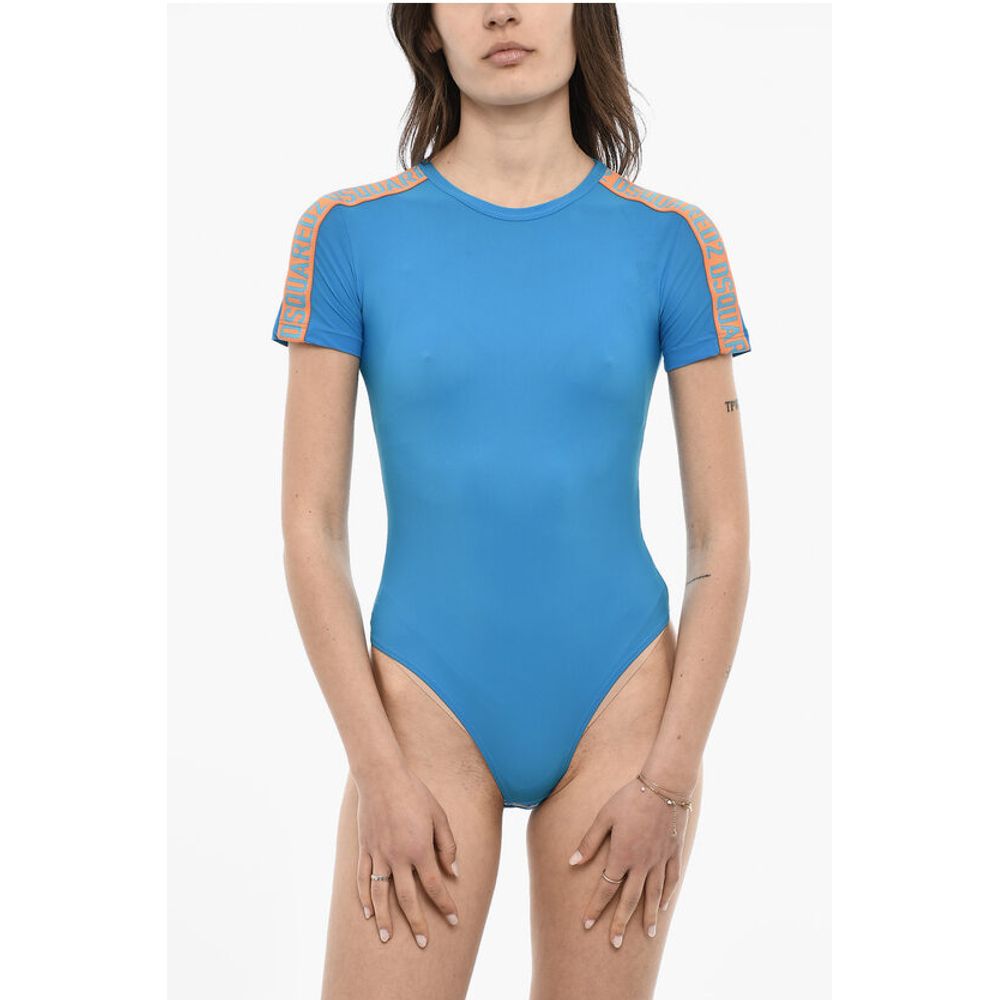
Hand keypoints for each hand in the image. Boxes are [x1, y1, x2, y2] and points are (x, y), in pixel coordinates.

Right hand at [355, 764, 460, 947]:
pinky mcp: (364, 848)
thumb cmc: (415, 793)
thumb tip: (453, 871)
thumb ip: (447, 845)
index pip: (434, 886)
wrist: (382, 777)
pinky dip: (363, 898)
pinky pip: (362, 879)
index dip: (445, 905)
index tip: (454, 920)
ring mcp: (378, 854)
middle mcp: (398, 857)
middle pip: (407, 899)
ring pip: (380, 894)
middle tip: (423, 943)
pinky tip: (368, 913)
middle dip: (417, 923)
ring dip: (385, 918)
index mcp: (419, 849)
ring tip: (387, 937)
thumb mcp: (439, 815)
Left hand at [567, 777, 690, 947]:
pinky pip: (671, 880)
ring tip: (647, 934)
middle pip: (629, 900)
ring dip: (648, 916)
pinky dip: (667, 895)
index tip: (587, 925)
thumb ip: (589, 841)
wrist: (663, 786)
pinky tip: (663, 906)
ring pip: (653, 895)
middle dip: (620, 923)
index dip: (595, 908)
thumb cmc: (629, 798)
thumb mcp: (604, 816)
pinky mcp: (673, 853)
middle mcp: (641, 863)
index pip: (605, 889)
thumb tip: (571, 862)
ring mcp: (660, 860)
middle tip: (615, 944)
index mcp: (622, 855)